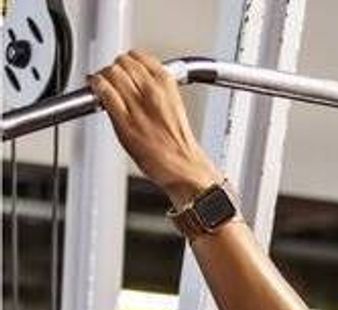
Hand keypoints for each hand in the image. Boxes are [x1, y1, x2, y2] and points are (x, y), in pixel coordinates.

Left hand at [87, 51, 218, 204]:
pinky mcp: (124, 121)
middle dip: (115, 69)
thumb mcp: (174, 106)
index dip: (128, 61)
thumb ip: (155, 89)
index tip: (125, 68)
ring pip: (112, 73)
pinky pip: (104, 92)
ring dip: (104, 77)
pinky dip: (97, 86)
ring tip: (104, 86)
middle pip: (123, 62)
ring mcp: (138, 105)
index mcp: (167, 84)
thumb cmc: (178, 145)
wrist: (185, 168)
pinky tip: (96, 90)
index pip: (139, 57)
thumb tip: (134, 79)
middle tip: (112, 79)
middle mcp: (152, 91)